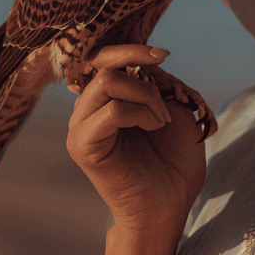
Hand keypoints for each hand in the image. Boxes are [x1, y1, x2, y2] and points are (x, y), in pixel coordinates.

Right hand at [66, 44, 207, 232]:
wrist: (170, 204)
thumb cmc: (174, 160)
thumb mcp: (173, 108)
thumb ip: (156, 81)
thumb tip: (143, 61)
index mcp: (104, 100)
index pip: (103, 58)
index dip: (132, 50)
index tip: (163, 55)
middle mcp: (86, 110)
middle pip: (105, 66)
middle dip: (146, 80)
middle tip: (166, 109)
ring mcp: (80, 128)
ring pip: (107, 82)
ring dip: (146, 96)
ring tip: (162, 121)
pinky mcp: (83, 146)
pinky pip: (111, 111)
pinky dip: (140, 113)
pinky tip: (154, 128)